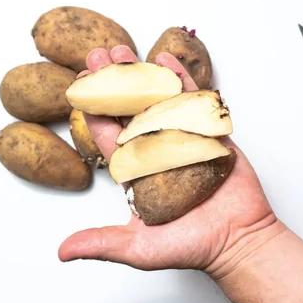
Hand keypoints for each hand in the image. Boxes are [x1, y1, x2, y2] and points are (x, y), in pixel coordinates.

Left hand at [58, 45, 283, 278]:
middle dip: (113, 82)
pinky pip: (193, 102)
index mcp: (137, 172)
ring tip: (124, 50)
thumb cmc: (194, 247)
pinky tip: (166, 60)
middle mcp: (156, 152)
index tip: (82, 82)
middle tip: (99, 54)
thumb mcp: (141, 248)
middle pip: (129, 111)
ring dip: (141, 75)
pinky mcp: (209, 134)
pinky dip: (181, 80)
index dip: (94, 108)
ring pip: (157, 101)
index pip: (109, 135)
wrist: (240, 241)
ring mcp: (183, 140)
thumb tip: (62, 252)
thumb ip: (104, 244)